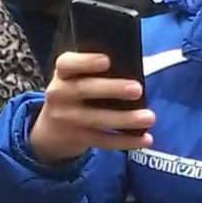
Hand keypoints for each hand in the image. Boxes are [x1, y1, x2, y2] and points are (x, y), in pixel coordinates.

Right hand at [28, 51, 154, 164]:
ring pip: (96, 119)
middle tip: (137, 89)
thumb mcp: (77, 77)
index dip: (86, 62)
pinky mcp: (77, 138)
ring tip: (149, 117)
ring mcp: (67, 118)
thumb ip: (99, 71)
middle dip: (112, 89)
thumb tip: (137, 69)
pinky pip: (103, 141)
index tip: (107, 60)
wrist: (52, 129)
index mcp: (63, 73)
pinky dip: (125, 141)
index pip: (67, 63)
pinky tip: (145, 139)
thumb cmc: (77, 92)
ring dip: (124, 119)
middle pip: (84, 90)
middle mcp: (60, 94)